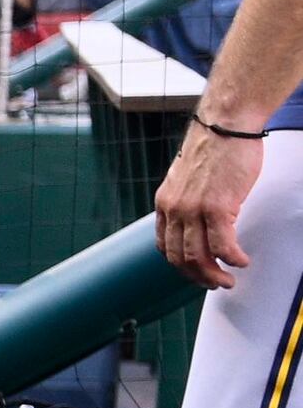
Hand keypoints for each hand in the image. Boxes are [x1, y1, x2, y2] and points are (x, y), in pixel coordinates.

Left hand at [160, 125, 263, 288]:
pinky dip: (232, 258)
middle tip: (214, 283)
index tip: (194, 271)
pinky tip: (241, 261)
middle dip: (196, 276)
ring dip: (214, 274)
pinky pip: (223, 245)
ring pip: (198, 256)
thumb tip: (196, 215)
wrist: (225, 124)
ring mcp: (194, 210)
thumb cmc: (214, 147)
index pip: (164, 245)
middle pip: (179, 257)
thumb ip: (187, 198)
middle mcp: (174, 209)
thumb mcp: (188, 178)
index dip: (179, 264)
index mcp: (165, 203)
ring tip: (228, 279)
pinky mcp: (217, 207)